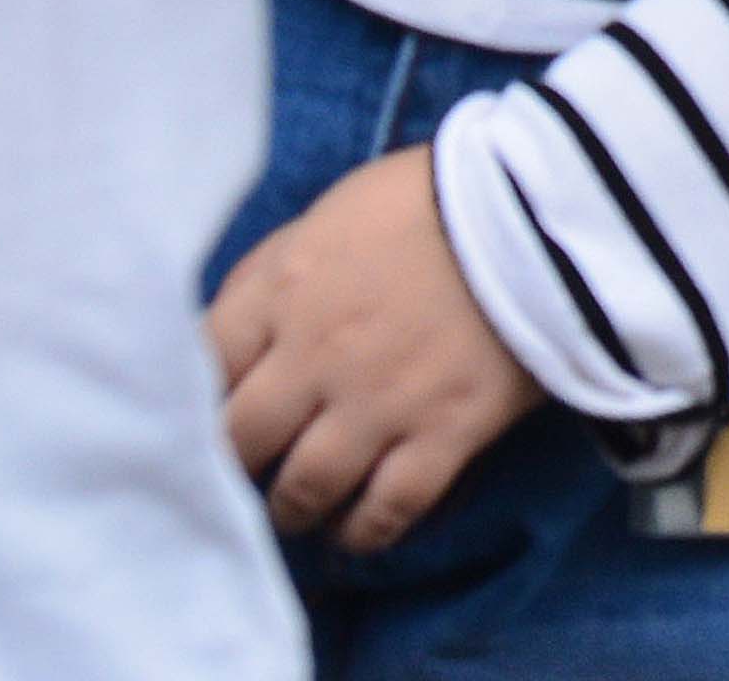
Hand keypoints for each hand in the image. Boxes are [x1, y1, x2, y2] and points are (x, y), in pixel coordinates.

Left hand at [208, 145, 541, 552]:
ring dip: (289, 508)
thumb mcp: (329, 214)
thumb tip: (221, 330)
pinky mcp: (445, 433)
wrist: (541, 204)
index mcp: (283, 289)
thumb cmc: (429, 198)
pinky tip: (354, 530)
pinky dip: (362, 531)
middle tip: (241, 470)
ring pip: (304, 489)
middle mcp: (317, 355)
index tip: (193, 417)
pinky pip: (386, 511)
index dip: (187, 401)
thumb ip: (271, 273)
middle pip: (239, 441)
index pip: (199, 368)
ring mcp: (380, 401)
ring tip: (294, 508)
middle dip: (231, 463)